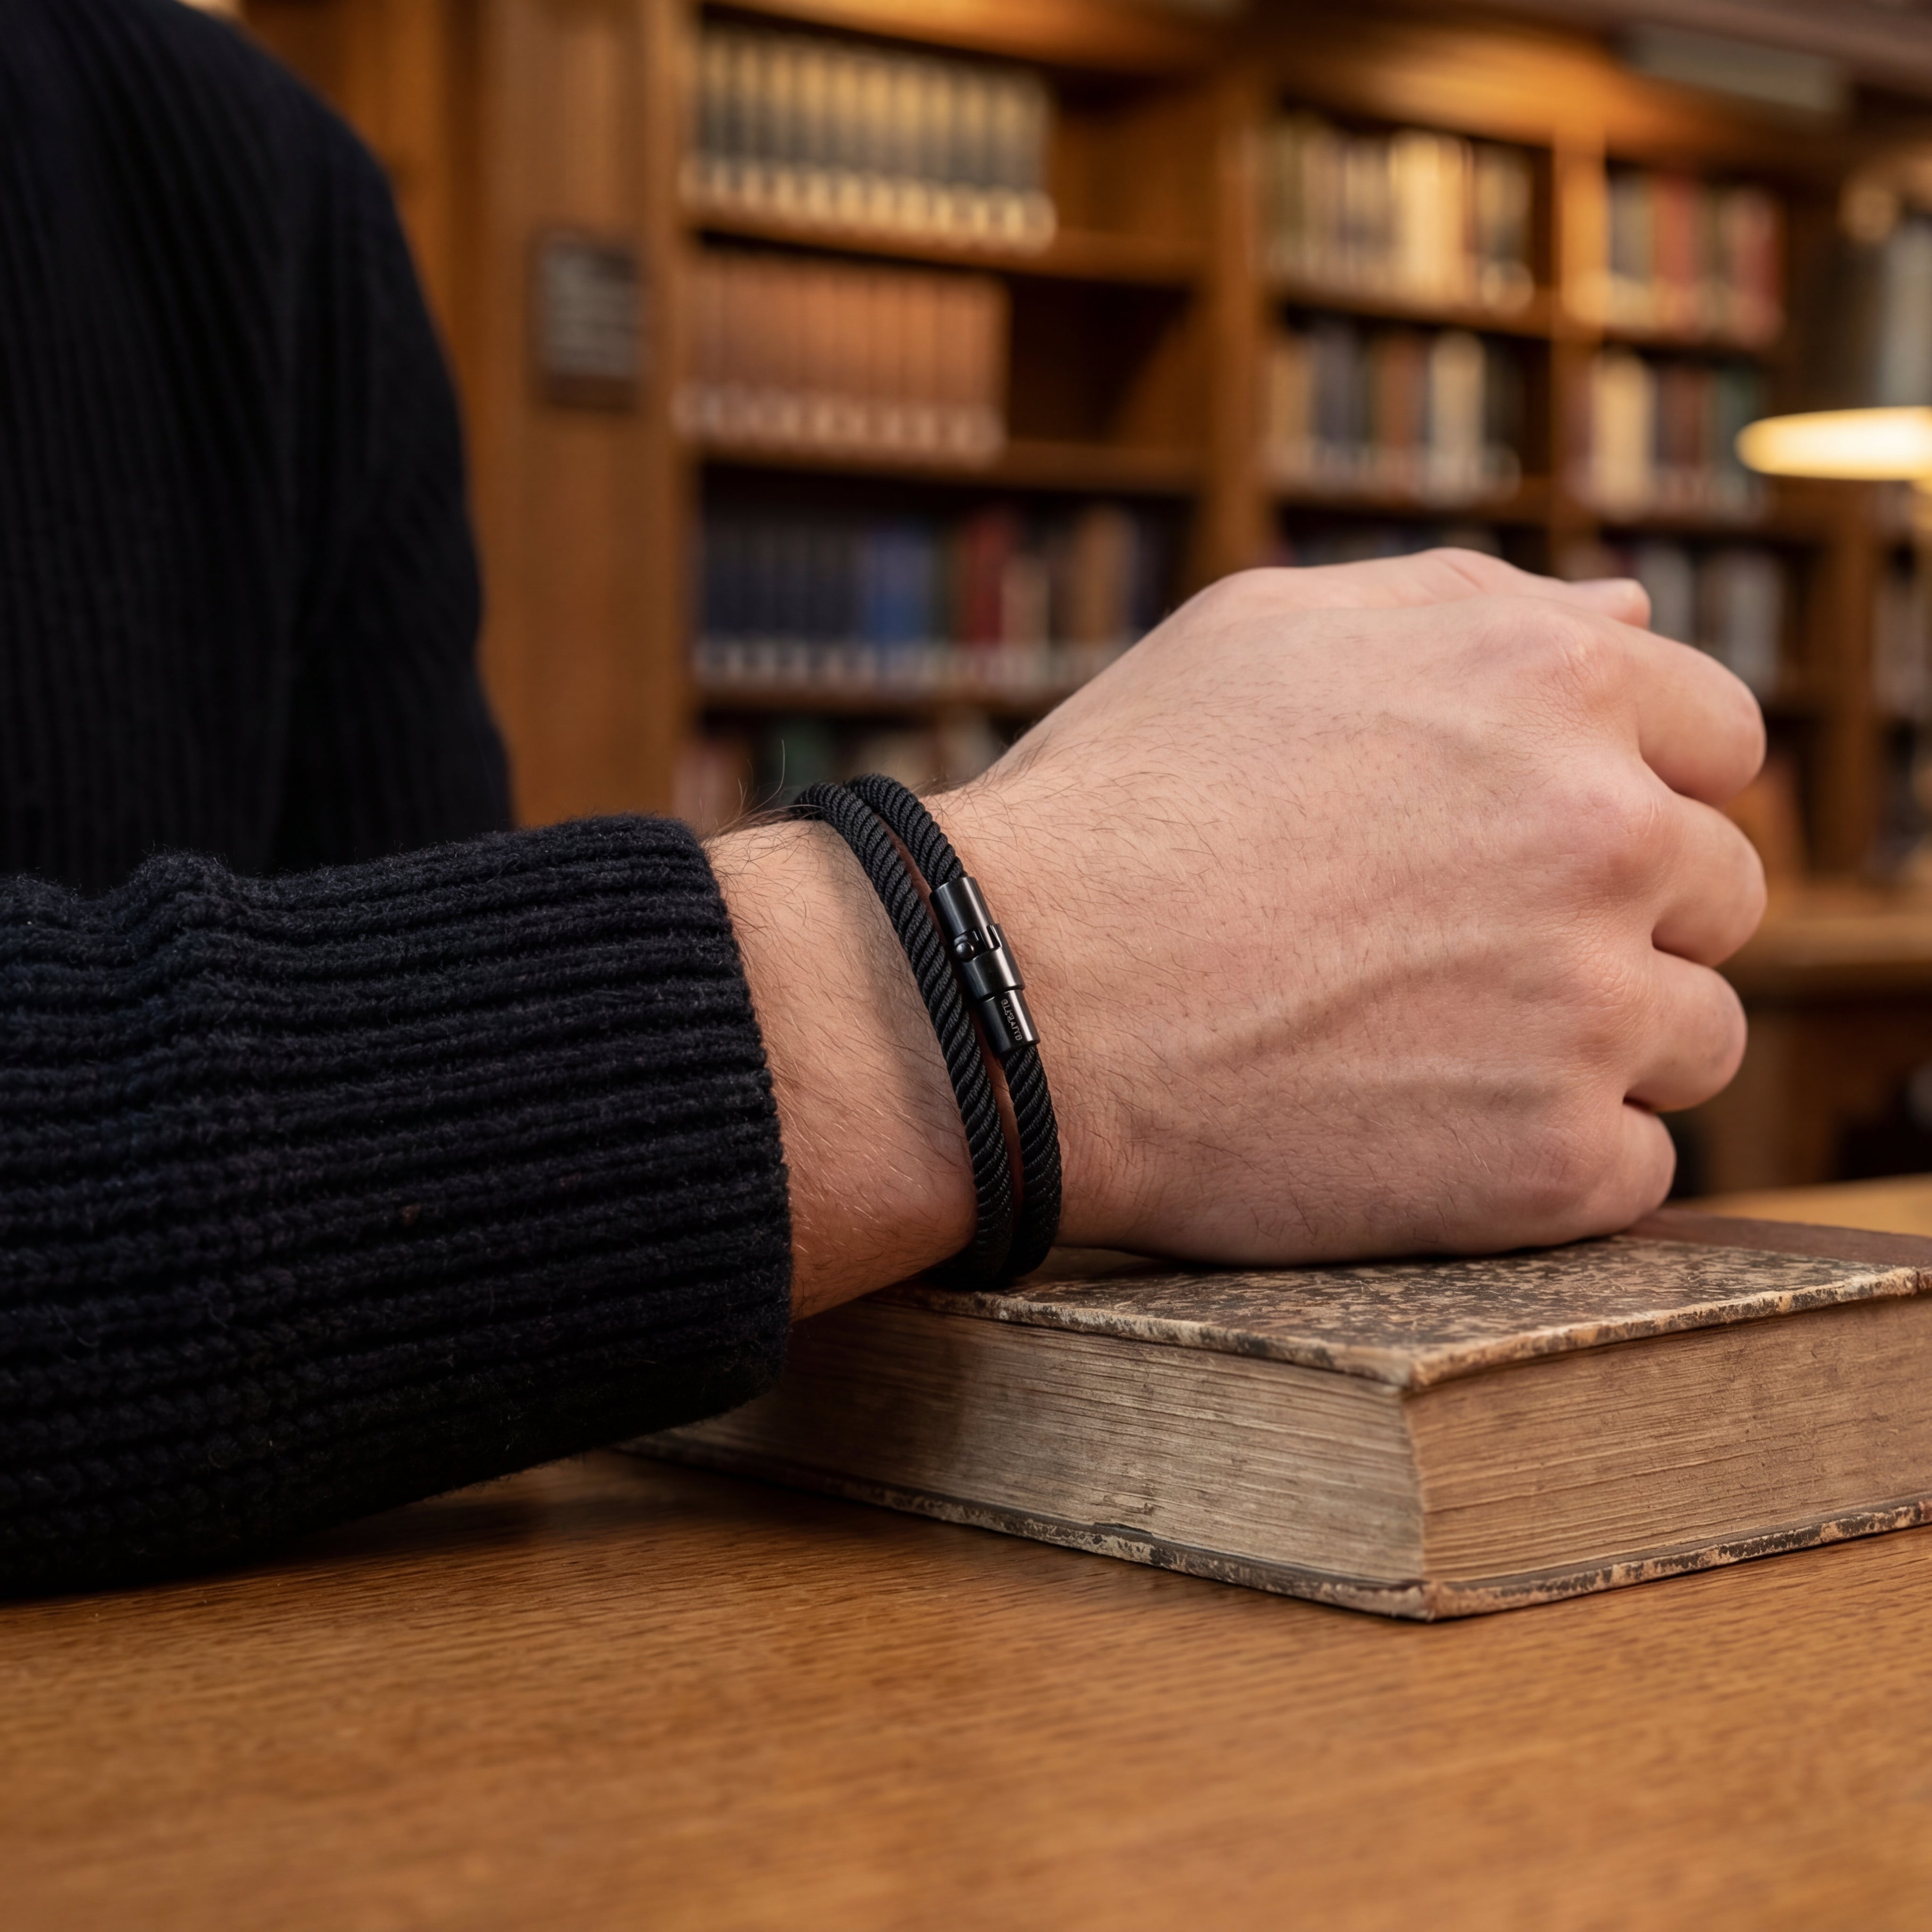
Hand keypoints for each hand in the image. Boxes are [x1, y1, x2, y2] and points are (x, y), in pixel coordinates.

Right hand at [713, 552, 1764, 1311]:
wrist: (1012, 1001)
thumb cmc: (1120, 806)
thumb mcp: (1268, 633)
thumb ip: (1470, 606)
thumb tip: (1628, 610)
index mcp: (1549, 686)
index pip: (1718, 740)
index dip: (1637, 788)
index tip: (1545, 845)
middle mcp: (1603, 832)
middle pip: (1719, 893)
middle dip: (1617, 919)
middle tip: (1464, 956)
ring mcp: (1586, 1007)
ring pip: (1695, 1037)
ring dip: (1597, 1045)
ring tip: (1437, 1050)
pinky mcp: (1549, 1163)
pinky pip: (1634, 1166)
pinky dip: (1553, 1161)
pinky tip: (1432, 1135)